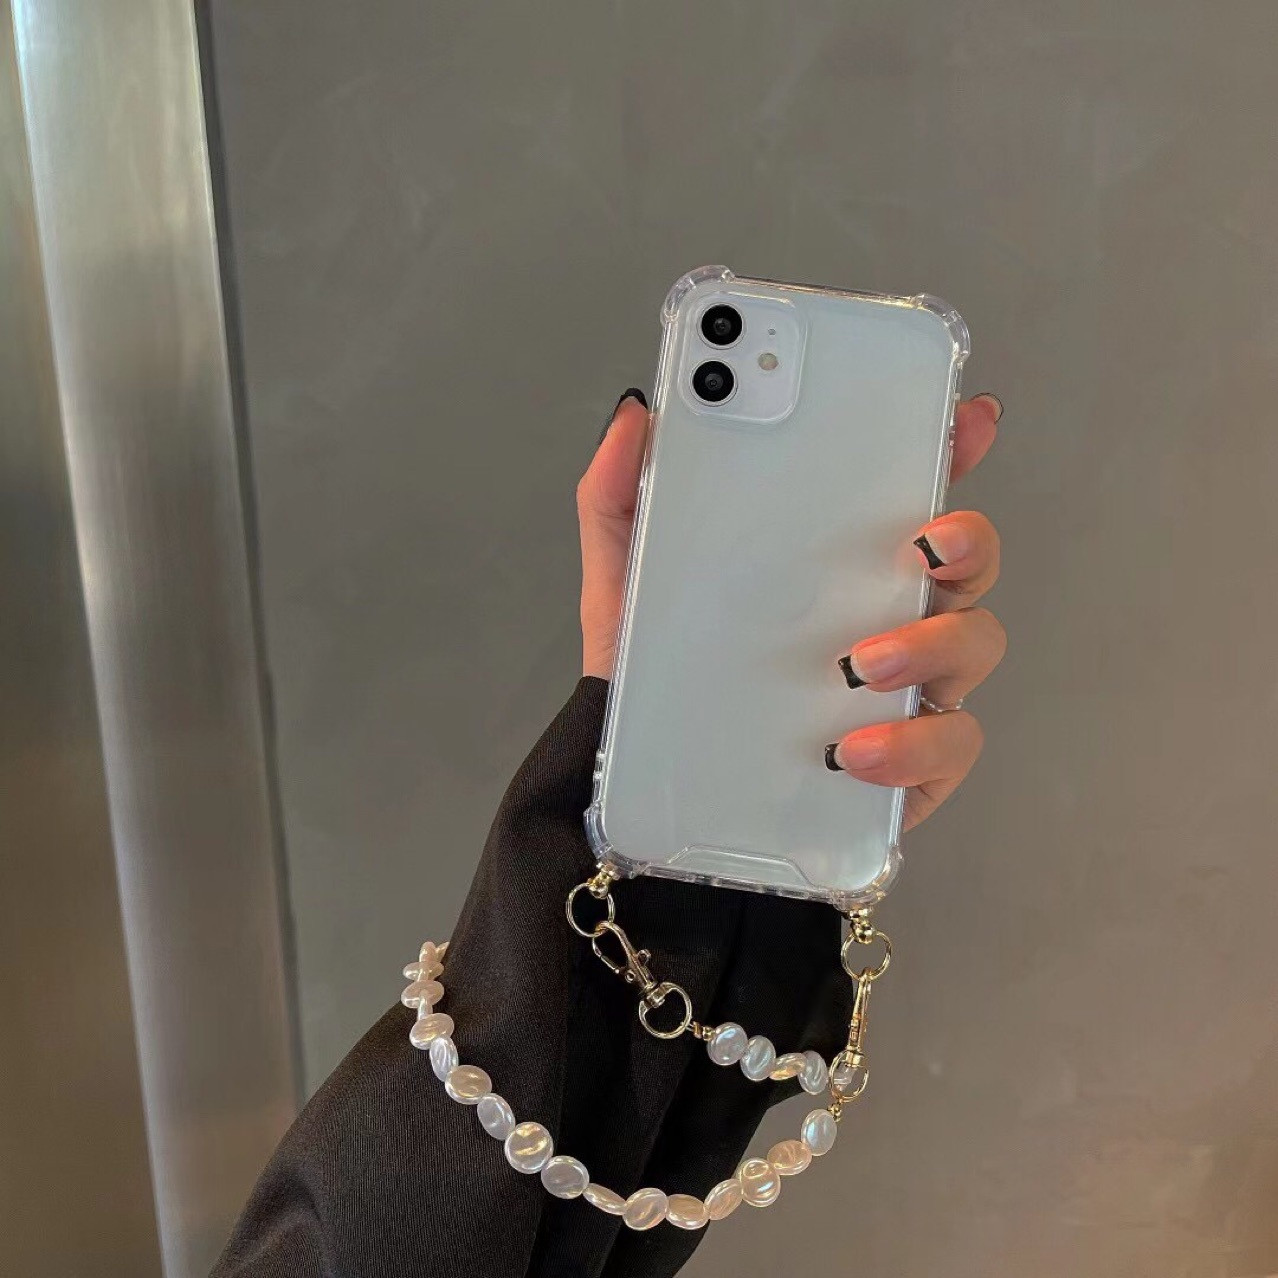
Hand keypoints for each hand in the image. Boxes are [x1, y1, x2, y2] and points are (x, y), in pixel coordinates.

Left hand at [577, 389, 1005, 830]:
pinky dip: (912, 746)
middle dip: (969, 539)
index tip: (965, 419)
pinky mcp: (906, 764)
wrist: (635, 770)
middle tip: (925, 541)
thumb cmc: (654, 668)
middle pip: (967, 562)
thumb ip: (622, 494)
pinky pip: (948, 746)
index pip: (907, 495)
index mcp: (834, 562)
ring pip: (974, 645)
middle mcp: (885, 615)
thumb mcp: (629, 575)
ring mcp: (904, 688)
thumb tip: (635, 417)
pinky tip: (853, 748)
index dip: (949, 449)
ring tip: (854, 665)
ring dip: (931, 645)